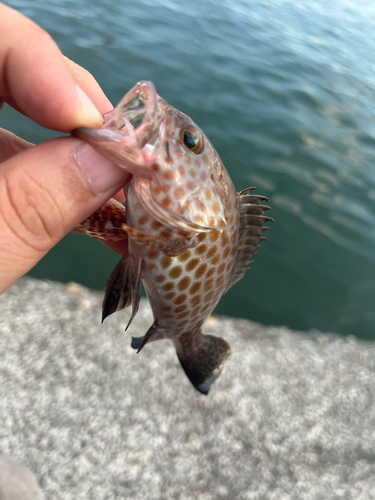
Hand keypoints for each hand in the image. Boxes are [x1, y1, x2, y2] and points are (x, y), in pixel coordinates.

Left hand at [0, 4, 128, 293]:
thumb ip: (32, 207)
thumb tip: (111, 163)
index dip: (38, 64)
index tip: (90, 124)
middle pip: (7, 67)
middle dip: (72, 109)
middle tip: (118, 154)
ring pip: (20, 117)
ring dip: (77, 154)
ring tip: (120, 193)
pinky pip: (19, 156)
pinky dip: (61, 182)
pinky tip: (95, 211)